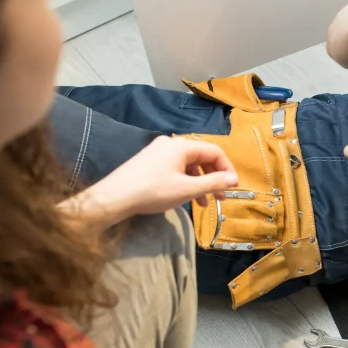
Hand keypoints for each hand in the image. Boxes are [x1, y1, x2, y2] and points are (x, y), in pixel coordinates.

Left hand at [86, 135, 236, 219]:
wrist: (114, 197)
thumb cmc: (152, 191)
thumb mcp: (187, 189)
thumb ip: (213, 183)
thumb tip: (234, 179)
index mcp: (182, 146)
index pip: (214, 152)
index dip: (227, 169)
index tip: (233, 187)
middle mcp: (171, 144)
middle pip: (201, 157)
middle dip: (214, 177)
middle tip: (221, 197)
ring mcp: (158, 151)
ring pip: (188, 164)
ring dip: (200, 182)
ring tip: (204, 203)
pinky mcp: (149, 161)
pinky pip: (175, 168)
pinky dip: (185, 181)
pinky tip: (185, 197)